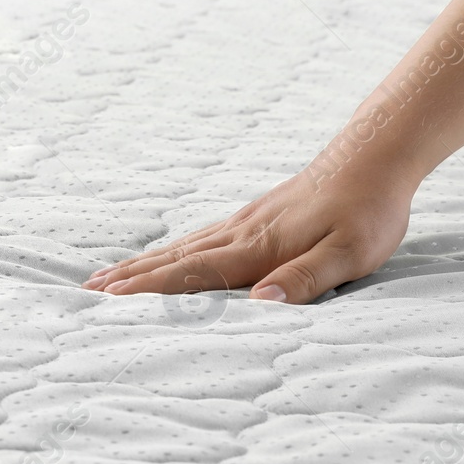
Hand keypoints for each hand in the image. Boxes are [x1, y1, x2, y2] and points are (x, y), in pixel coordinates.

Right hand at [82, 165, 414, 302]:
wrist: (376, 156)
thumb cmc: (368, 210)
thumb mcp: (349, 254)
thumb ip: (304, 280)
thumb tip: (259, 306)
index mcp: (258, 249)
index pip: (193, 274)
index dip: (150, 290)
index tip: (109, 300)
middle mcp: (241, 234)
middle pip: (174, 259)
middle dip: (129, 278)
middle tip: (86, 292)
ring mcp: (243, 223)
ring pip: (181, 247)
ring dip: (142, 264)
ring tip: (106, 277)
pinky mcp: (253, 218)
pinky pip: (199, 239)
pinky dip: (169, 251)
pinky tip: (162, 257)